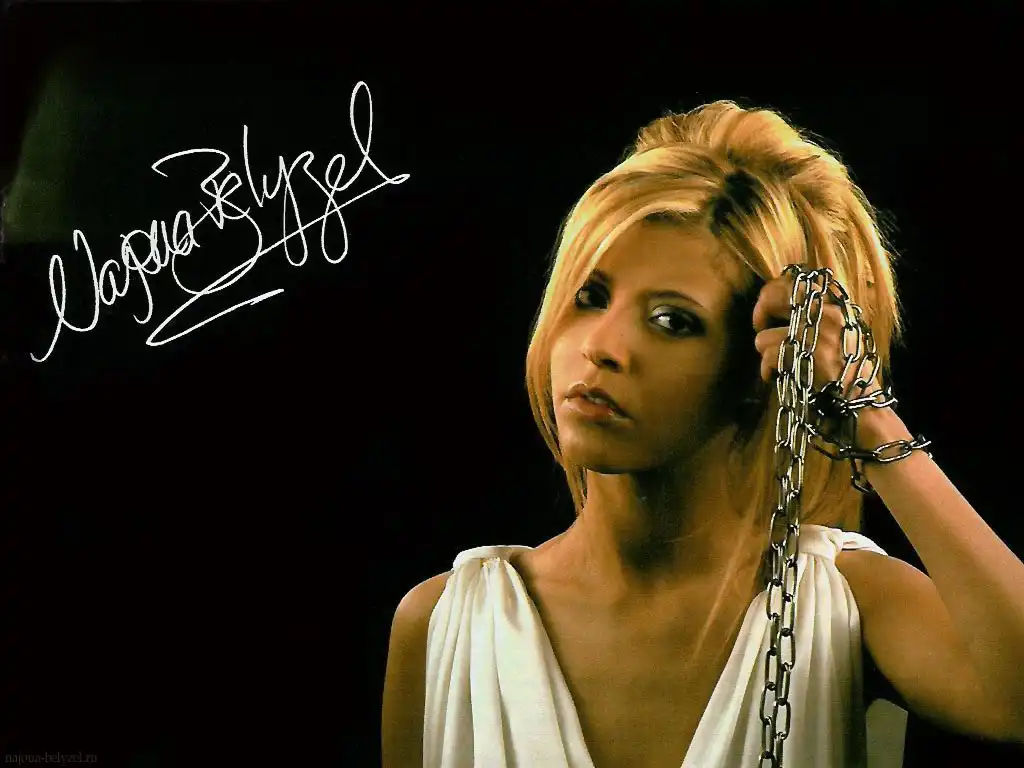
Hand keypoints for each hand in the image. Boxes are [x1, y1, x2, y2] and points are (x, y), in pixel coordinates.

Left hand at [751, 270, 870, 397]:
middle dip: (760, 314)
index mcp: (832, 303)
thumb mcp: (836, 327)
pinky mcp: (809, 357)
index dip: (770, 293)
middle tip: (760, 328)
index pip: (792, 281)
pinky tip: (777, 376)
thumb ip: (813, 310)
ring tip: (780, 362)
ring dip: (766, 353)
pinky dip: (767, 370)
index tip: (767, 308)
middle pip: (773, 298)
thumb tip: (774, 298)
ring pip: (763, 337)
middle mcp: (826, 313)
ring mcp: (818, 335)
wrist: (859, 393)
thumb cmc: (843, 361)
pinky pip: (769, 358)